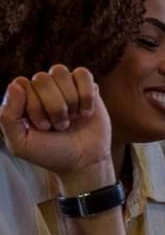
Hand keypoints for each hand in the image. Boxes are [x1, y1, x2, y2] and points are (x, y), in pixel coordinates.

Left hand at [0, 67, 113, 186]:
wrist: (83, 163)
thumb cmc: (51, 154)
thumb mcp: (21, 144)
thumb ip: (8, 117)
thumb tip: (16, 85)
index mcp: (23, 99)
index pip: (22, 84)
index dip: (34, 106)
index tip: (43, 128)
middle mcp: (42, 89)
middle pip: (41, 78)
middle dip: (53, 107)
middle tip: (59, 126)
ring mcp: (64, 86)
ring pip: (60, 71)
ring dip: (70, 100)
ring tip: (73, 119)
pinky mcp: (87, 87)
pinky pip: (83, 73)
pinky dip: (86, 95)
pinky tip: (86, 112)